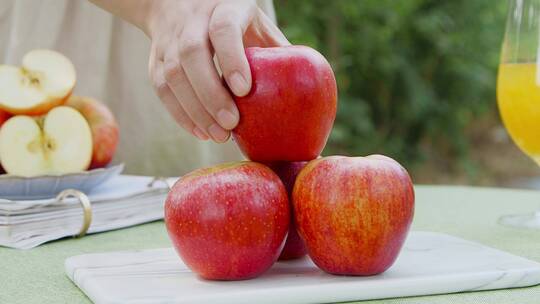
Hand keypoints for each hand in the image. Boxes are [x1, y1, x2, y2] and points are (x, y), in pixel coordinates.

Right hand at [146, 0, 288, 141]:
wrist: (176, 3)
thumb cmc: (231, 19)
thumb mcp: (255, 22)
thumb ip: (275, 48)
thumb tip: (306, 85)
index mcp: (224, 7)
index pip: (223, 28)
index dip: (232, 58)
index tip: (244, 90)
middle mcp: (192, 20)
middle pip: (192, 54)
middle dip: (211, 94)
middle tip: (232, 124)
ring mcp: (169, 40)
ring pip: (172, 75)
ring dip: (195, 110)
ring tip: (218, 135)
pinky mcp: (154, 59)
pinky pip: (161, 89)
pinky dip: (180, 114)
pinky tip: (200, 132)